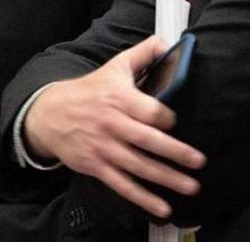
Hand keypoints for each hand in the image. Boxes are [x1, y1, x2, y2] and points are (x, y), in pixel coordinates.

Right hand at [23, 36, 205, 217]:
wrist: (51, 113)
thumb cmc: (90, 90)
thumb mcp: (115, 67)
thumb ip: (143, 54)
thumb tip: (168, 43)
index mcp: (118, 98)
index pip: (149, 110)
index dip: (166, 117)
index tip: (173, 121)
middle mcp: (112, 124)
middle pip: (147, 140)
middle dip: (174, 152)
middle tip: (198, 161)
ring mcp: (104, 147)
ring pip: (138, 165)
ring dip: (165, 177)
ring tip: (190, 186)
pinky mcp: (96, 166)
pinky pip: (122, 184)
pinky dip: (141, 197)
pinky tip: (162, 207)